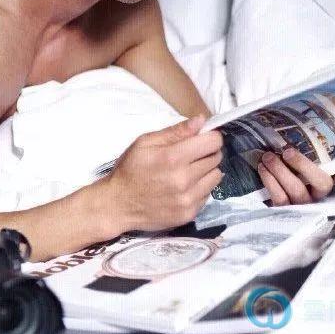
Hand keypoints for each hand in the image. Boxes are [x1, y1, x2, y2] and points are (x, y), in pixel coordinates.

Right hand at [105, 115, 223, 231]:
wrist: (118, 204)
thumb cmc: (130, 170)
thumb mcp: (144, 143)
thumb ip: (175, 132)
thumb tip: (200, 120)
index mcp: (173, 157)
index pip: (212, 142)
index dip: (210, 137)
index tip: (203, 138)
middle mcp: (184, 179)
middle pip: (216, 158)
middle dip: (206, 153)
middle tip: (191, 155)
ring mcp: (188, 198)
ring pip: (216, 177)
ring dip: (206, 171)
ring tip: (188, 171)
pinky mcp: (190, 213)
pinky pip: (208, 194)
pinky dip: (200, 188)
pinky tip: (184, 187)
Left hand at [257, 147, 334, 205]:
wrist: (267, 190)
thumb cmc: (284, 169)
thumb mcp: (294, 160)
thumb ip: (301, 151)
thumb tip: (294, 126)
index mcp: (325, 181)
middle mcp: (319, 195)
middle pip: (322, 183)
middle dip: (304, 165)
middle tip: (287, 151)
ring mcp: (304, 204)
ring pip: (298, 190)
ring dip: (281, 171)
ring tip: (268, 157)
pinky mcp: (286, 210)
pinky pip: (280, 197)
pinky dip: (270, 181)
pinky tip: (262, 168)